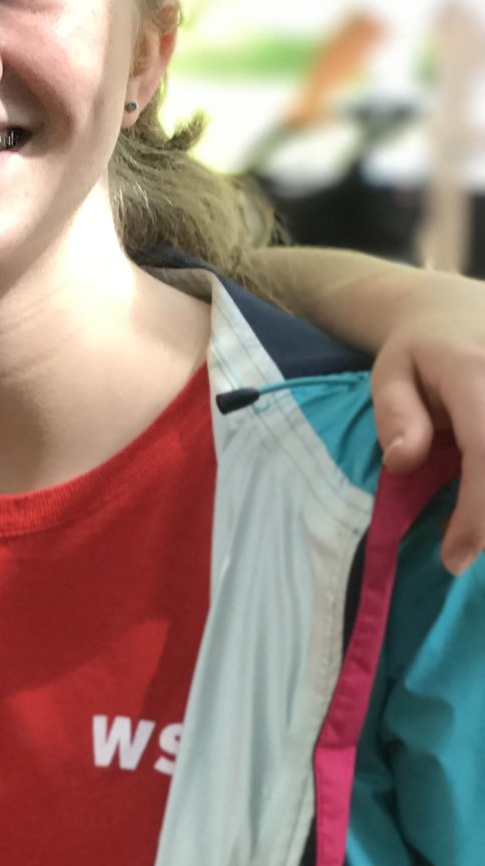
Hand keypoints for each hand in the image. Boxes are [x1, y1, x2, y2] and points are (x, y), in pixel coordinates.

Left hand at [368, 277, 484, 570]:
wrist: (461, 309)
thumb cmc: (421, 349)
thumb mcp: (389, 372)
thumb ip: (395, 415)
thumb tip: (404, 462)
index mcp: (476, 373)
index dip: (479, 512)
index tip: (455, 556)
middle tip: (463, 550)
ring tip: (470, 526)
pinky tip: (478, 498)